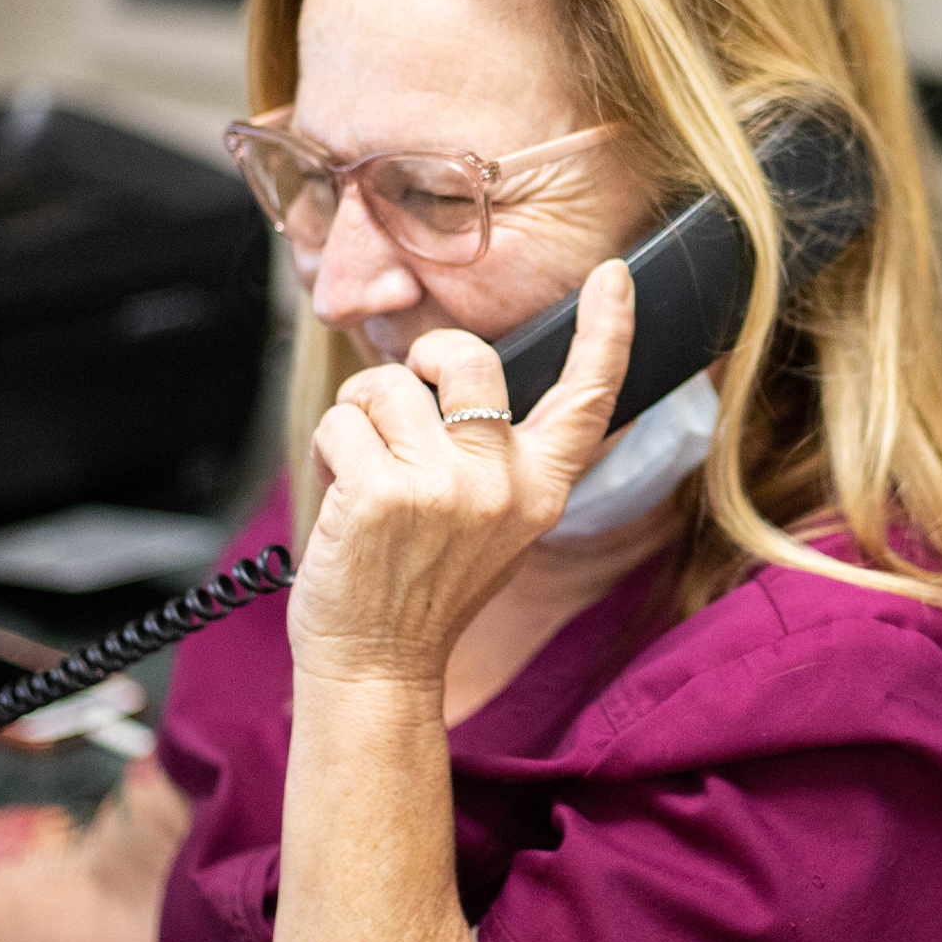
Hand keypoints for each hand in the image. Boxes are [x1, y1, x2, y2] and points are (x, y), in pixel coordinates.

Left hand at [289, 259, 635, 689]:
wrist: (378, 666)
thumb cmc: (424, 588)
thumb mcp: (495, 526)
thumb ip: (497, 455)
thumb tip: (453, 376)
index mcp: (541, 488)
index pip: (588, 397)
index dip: (608, 330)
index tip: (613, 275)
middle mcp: (502, 482)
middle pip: (464, 358)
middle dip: (419, 361)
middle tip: (401, 401)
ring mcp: (445, 486)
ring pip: (386, 385)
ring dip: (359, 417)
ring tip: (365, 470)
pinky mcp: (383, 492)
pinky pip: (341, 421)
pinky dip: (327, 449)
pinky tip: (341, 495)